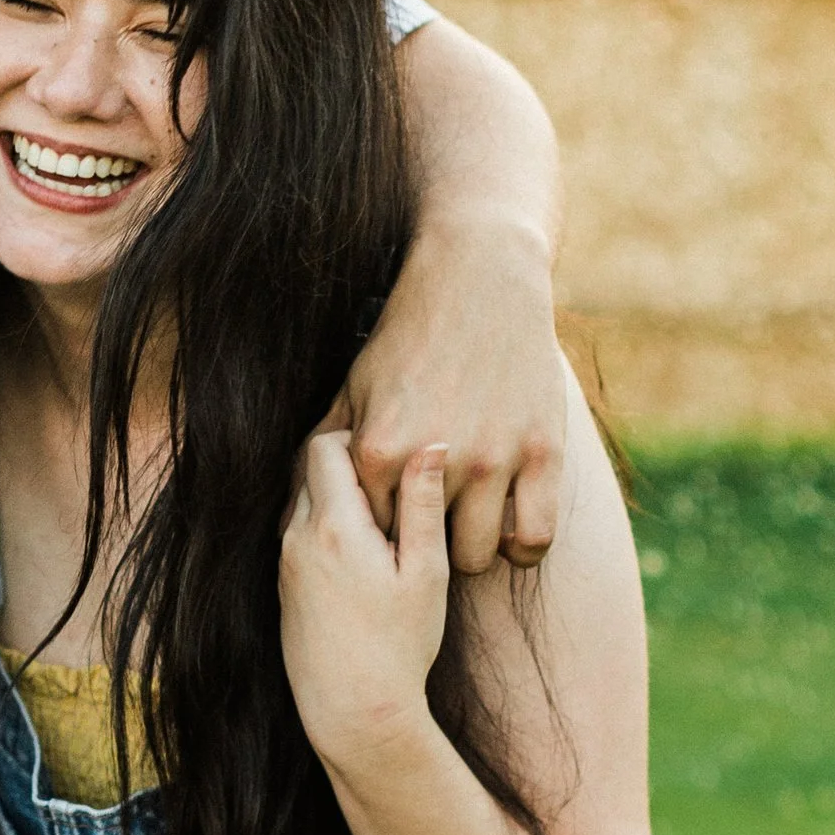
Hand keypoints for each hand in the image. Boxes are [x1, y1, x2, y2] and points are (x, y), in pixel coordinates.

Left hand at [280, 434, 451, 774]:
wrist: (353, 712)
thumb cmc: (399, 646)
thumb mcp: (425, 573)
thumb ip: (424, 505)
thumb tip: (433, 442)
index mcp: (333, 526)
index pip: (325, 444)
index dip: (358, 434)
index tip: (393, 445)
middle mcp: (297, 537)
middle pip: (308, 467)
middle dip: (347, 459)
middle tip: (391, 470)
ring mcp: (285, 561)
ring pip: (301, 499)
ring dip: (335, 493)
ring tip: (381, 511)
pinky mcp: (283, 584)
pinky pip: (297, 531)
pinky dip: (324, 523)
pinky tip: (362, 546)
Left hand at [343, 214, 565, 571]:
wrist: (479, 279)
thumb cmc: (409, 334)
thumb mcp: (356, 386)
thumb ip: (327, 446)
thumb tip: (292, 501)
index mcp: (380, 448)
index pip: (370, 531)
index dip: (378, 535)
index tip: (387, 526)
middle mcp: (434, 459)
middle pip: (421, 552)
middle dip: (421, 546)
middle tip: (428, 528)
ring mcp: (492, 458)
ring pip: (478, 555)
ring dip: (469, 548)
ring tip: (466, 525)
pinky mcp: (543, 453)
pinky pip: (535, 538)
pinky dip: (521, 547)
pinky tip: (508, 527)